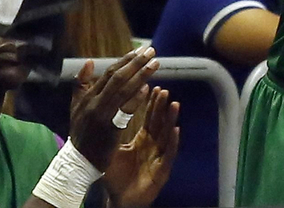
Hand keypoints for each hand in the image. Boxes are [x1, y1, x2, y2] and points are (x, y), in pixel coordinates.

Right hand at [67, 48, 160, 169]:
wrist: (78, 162)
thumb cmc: (81, 133)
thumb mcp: (76, 107)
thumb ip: (81, 85)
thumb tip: (90, 61)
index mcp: (87, 96)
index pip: (109, 73)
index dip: (125, 60)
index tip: (140, 51)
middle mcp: (93, 103)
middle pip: (117, 78)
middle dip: (136, 63)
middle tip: (152, 52)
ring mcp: (100, 116)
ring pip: (122, 91)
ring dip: (140, 76)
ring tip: (155, 64)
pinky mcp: (108, 129)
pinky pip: (124, 110)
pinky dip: (136, 98)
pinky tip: (147, 89)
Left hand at [104, 85, 180, 207]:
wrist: (120, 200)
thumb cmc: (116, 177)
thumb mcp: (112, 152)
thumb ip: (113, 134)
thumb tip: (107, 114)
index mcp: (142, 140)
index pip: (149, 119)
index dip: (152, 104)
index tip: (154, 87)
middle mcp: (153, 146)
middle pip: (159, 123)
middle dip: (162, 107)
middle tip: (164, 90)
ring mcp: (159, 157)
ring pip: (167, 135)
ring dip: (171, 120)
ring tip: (174, 104)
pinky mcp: (162, 170)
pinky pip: (169, 154)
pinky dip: (173, 142)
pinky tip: (176, 130)